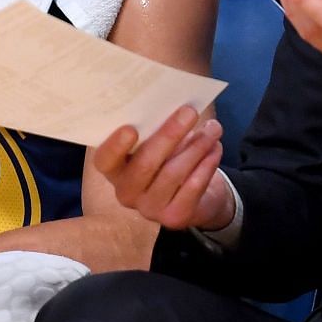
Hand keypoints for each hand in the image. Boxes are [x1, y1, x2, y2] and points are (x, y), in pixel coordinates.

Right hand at [95, 106, 231, 231]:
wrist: (192, 198)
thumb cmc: (168, 160)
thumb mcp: (156, 144)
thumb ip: (155, 129)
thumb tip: (174, 105)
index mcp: (115, 170)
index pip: (105, 161)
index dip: (115, 147)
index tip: (130, 128)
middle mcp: (127, 193)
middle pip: (145, 164)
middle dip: (169, 135)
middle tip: (189, 112)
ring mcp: (150, 209)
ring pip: (173, 173)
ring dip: (196, 146)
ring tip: (213, 128)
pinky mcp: (174, 217)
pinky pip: (193, 187)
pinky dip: (207, 164)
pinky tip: (216, 148)